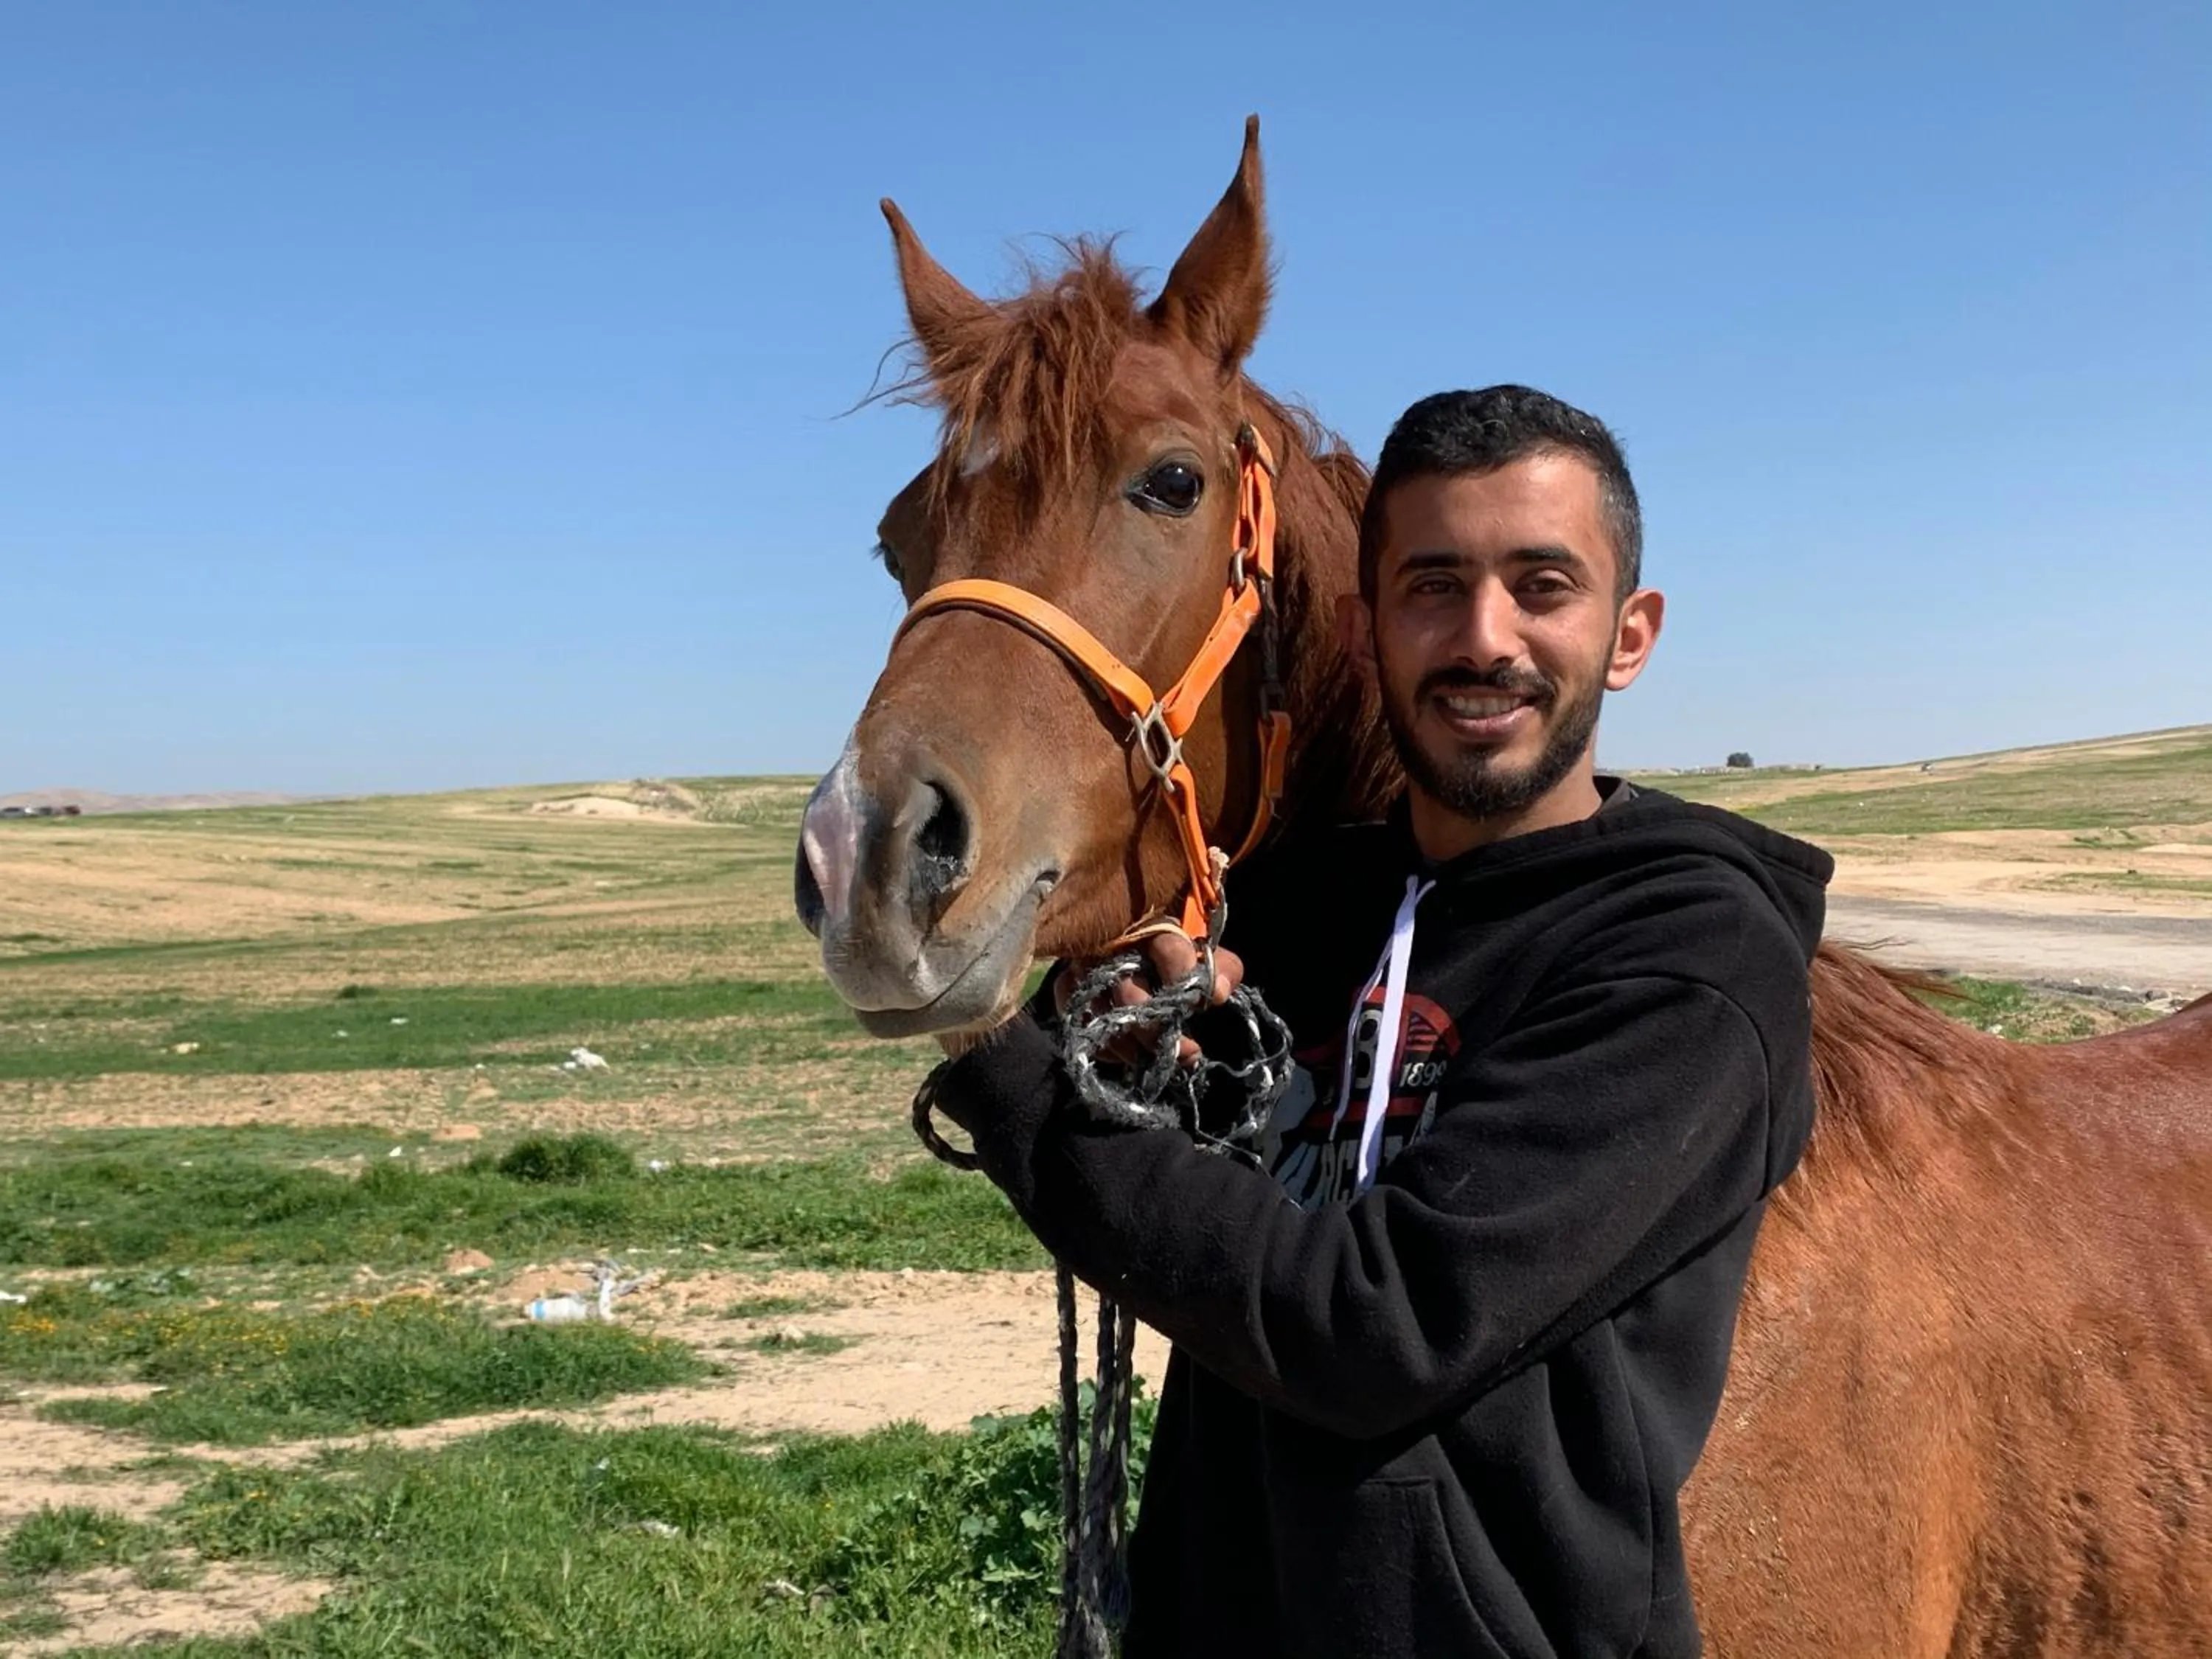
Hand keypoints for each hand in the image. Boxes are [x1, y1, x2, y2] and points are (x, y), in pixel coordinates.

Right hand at [1052, 933, 1244, 1068]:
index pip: (1168, 948)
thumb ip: (1222, 968)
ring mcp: (1085, 962)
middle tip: (1185, 1051)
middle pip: (1129, 992)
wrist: (1137, 938)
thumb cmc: (1179, 946)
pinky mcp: (1068, 982)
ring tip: (1155, 1059)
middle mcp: (1113, 941)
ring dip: (1128, 1044)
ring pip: (1099, 1010)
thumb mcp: (1206, 951)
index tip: (1204, 1004)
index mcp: (1154, 924)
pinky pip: (1076, 1018)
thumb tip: (1216, 993)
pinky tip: (1124, 1054)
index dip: (1184, 978)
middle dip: (1158, 1028)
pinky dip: (1099, 1043)